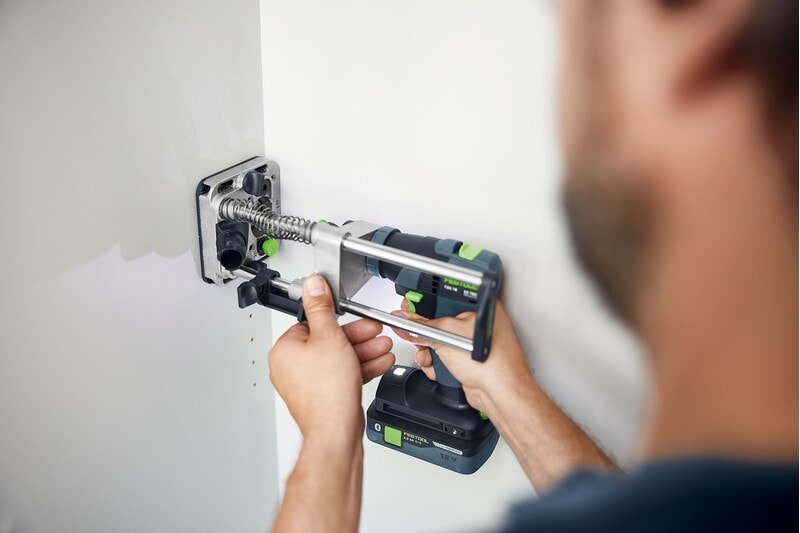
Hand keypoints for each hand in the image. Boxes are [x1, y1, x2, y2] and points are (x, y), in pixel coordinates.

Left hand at [269, 275, 394, 438]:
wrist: (336, 431)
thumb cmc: (327, 391)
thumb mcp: (330, 336)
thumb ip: (322, 308)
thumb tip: (313, 285)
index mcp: (285, 350)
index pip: (312, 324)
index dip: (339, 322)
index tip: (356, 319)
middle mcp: (291, 367)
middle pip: (328, 341)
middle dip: (358, 337)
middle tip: (375, 331)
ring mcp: (306, 384)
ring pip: (338, 359)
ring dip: (363, 351)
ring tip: (383, 347)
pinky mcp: (321, 396)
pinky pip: (341, 375)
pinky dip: (358, 368)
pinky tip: (378, 363)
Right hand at [391, 300, 532, 416]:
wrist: (500, 394)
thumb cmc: (492, 363)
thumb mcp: (447, 336)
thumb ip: (422, 326)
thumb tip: (406, 320)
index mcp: (480, 307)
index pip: (446, 297)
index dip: (425, 301)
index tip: (409, 306)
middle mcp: (478, 324)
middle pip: (440, 321)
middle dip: (425, 332)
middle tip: (415, 334)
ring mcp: (473, 345)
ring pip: (440, 342)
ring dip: (429, 351)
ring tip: (427, 355)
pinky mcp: (468, 361)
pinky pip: (445, 357)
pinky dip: (436, 363)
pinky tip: (436, 367)